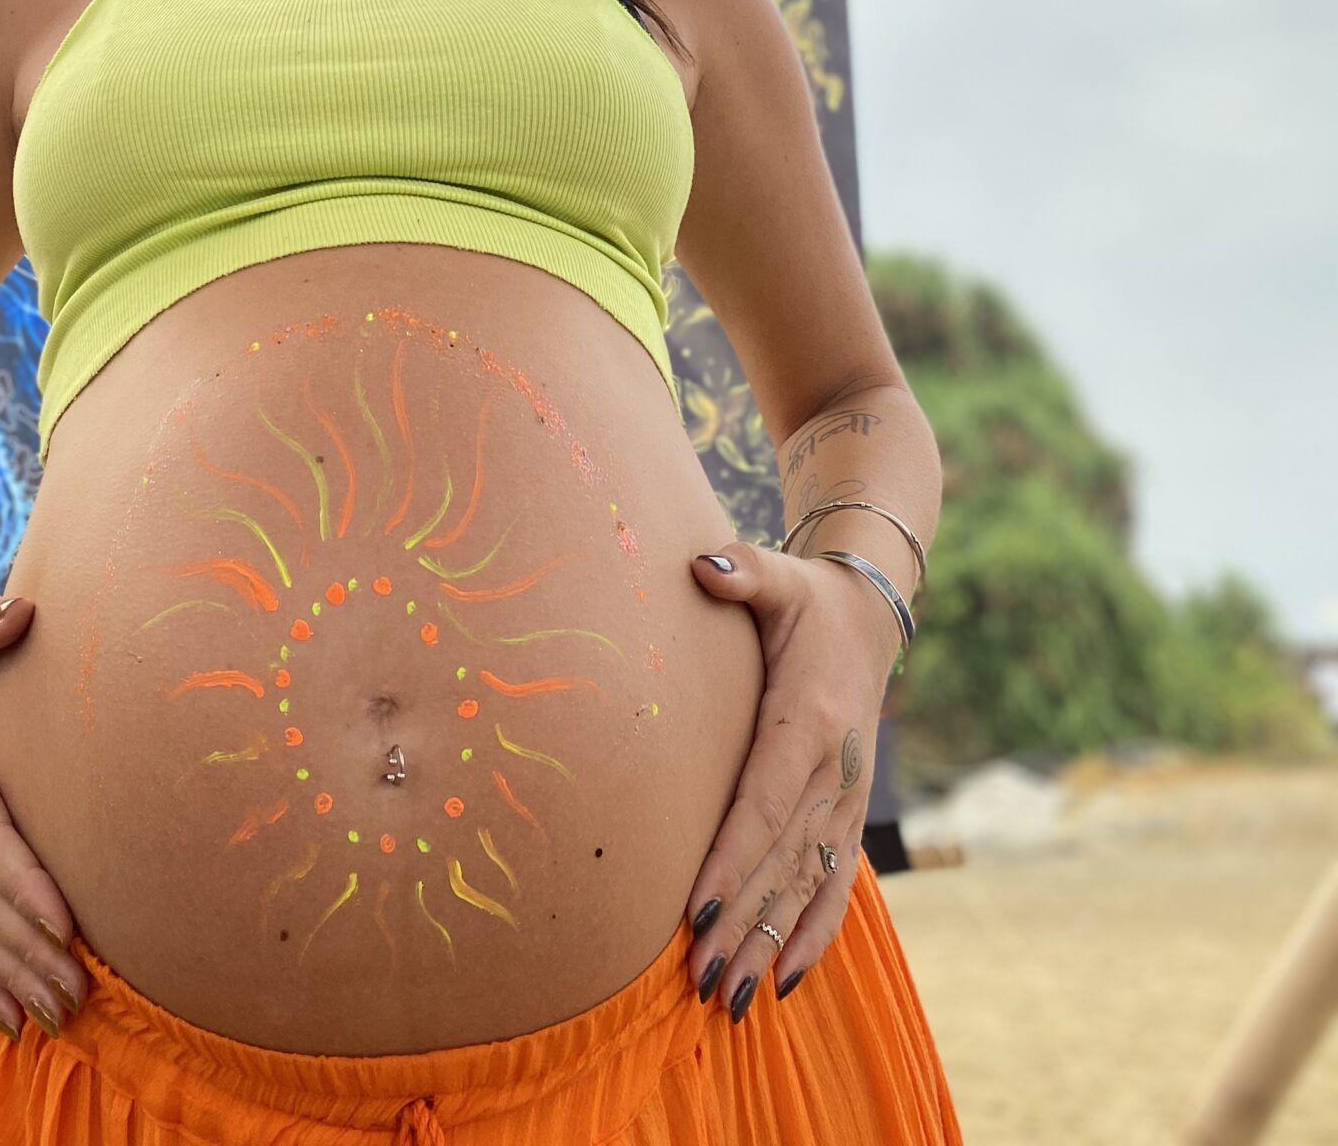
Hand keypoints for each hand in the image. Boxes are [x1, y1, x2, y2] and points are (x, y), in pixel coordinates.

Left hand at [682, 543, 899, 1021]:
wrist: (869, 616)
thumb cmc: (807, 599)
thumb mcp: (781, 575)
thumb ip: (745, 570)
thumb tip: (705, 564)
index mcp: (811, 720)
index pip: (765, 802)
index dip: (733, 859)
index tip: (696, 908)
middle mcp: (835, 772)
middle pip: (784, 862)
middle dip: (742, 924)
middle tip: (698, 978)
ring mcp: (846, 801)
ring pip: (808, 887)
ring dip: (769, 946)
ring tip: (730, 1001)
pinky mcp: (848, 815)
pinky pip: (836, 887)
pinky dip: (813, 937)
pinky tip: (783, 983)